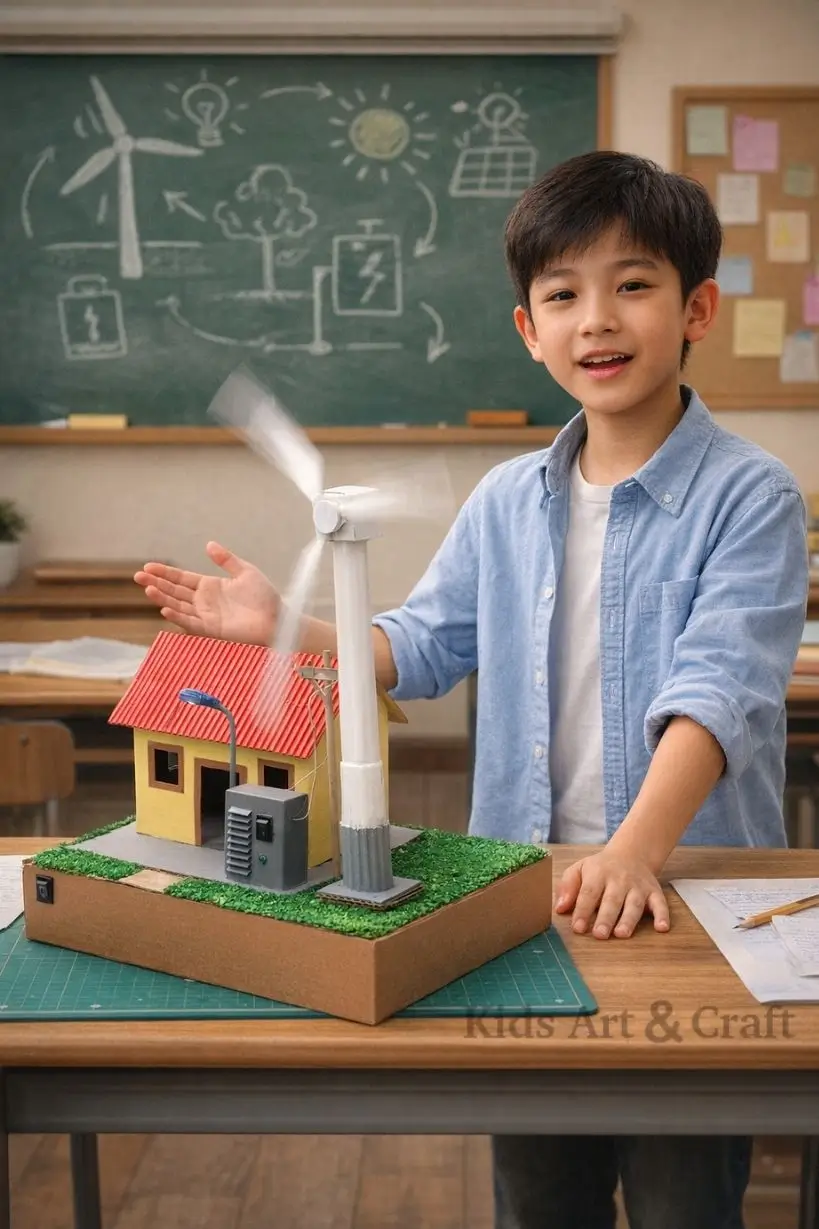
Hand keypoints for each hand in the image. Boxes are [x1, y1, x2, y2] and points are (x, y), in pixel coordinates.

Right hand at [135, 541, 279, 645]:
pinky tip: (165, 608)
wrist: (277, 619)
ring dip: (162, 598)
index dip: (165, 573)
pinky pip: (190, 623)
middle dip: (156, 583)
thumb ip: (226, 560)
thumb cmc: (265, 597)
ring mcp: (206, 616)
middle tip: (138, 576)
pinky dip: (177, 616)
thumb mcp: (245, 572)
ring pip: (178, 606)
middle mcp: (204, 601)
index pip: (181, 578)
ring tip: (147, 589)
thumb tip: (208, 544)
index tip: (148, 566)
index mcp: (210, 586)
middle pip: (174, 591)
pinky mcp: (211, 630)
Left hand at [554, 848, 669, 939]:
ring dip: (628, 919)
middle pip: (612, 900)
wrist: (631, 853)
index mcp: (598, 873)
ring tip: (622, 934)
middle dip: (606, 918)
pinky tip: (661, 928)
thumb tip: (559, 908)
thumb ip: (568, 887)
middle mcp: (619, 879)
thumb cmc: (600, 869)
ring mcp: (638, 886)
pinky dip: (662, 916)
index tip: (578, 927)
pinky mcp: (654, 891)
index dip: (583, 910)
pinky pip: (660, 903)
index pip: (589, 893)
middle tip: (599, 935)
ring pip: (634, 903)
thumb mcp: (579, 869)